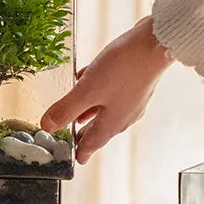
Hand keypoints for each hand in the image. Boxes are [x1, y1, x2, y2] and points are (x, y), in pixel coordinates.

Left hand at [41, 16, 174, 164]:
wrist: (155, 43)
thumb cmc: (124, 68)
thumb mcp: (87, 90)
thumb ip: (66, 109)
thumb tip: (47, 126)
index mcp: (112, 123)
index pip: (92, 144)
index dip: (80, 152)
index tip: (76, 159)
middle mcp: (124, 115)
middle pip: (99, 128)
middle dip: (84, 132)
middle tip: (73, 138)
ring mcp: (131, 99)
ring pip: (105, 110)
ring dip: (89, 111)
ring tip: (76, 113)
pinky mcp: (134, 82)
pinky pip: (111, 92)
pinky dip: (98, 91)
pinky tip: (87, 79)